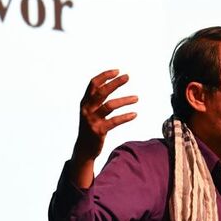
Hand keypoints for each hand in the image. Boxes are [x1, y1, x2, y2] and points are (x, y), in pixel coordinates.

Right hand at [69, 69, 137, 187]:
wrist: (84, 148)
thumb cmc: (90, 127)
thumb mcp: (90, 111)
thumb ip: (96, 99)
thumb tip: (109, 84)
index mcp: (85, 102)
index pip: (93, 84)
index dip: (105, 76)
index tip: (117, 71)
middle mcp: (87, 109)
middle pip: (101, 92)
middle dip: (115, 83)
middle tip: (127, 77)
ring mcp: (92, 120)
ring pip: (109, 106)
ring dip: (124, 100)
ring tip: (136, 98)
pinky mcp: (99, 131)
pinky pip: (114, 121)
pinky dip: (125, 117)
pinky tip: (134, 114)